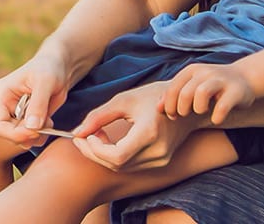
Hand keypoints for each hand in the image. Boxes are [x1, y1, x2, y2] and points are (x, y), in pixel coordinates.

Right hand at [0, 55, 70, 146]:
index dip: (15, 134)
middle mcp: (1, 108)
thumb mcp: (45, 82)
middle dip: (28, 134)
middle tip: (47, 124)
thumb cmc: (48, 68)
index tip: (36, 131)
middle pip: (7, 134)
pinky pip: (28, 137)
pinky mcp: (23, 121)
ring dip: (36, 135)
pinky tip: (48, 122)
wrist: (57, 68)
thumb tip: (32, 127)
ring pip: (19, 138)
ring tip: (49, 121)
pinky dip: (39, 135)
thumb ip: (38, 104)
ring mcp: (12, 115)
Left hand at [71, 81, 203, 171]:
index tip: (84, 135)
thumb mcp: (125, 100)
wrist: (186, 104)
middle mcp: (158, 151)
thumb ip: (99, 116)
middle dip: (94, 153)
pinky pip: (131, 166)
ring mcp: (162, 159)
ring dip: (103, 156)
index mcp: (150, 133)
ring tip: (96, 136)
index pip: (115, 156)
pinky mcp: (161, 162)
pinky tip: (110, 142)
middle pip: (117, 165)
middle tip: (82, 137)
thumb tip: (77, 132)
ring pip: (122, 168)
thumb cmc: (154, 96)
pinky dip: (116, 157)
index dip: (94, 150)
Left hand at [162, 63, 254, 124]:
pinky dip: (216, 117)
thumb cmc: (212, 87)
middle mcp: (205, 72)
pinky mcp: (236, 91)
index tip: (172, 116)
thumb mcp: (192, 85)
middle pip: (185, 93)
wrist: (244, 78)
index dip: (169, 106)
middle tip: (185, 115)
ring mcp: (222, 80)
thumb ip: (175, 94)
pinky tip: (216, 119)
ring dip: (198, 108)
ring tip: (201, 112)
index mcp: (192, 70)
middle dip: (181, 109)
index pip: (173, 89)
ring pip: (201, 93)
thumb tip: (157, 108)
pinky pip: (222, 107)